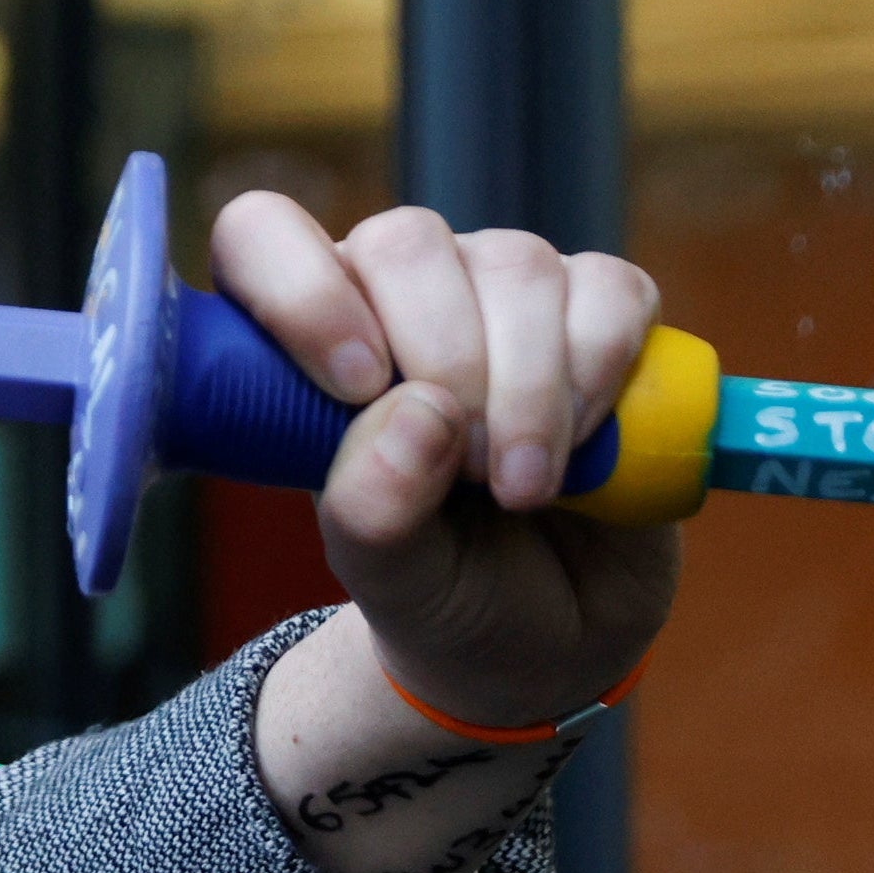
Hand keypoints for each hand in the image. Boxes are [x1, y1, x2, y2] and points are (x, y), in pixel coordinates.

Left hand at [211, 191, 679, 732]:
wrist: (548, 638)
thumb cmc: (437, 592)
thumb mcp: (386, 577)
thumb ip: (375, 507)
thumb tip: (419, 411)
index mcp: (309, 337)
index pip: (263, 234)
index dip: (303, 291)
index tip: (354, 388)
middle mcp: (399, 291)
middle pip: (406, 241)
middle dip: (444, 360)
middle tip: (466, 471)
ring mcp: (503, 288)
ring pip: (515, 265)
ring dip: (528, 389)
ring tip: (520, 489)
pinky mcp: (603, 308)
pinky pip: (609, 291)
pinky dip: (601, 374)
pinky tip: (584, 449)